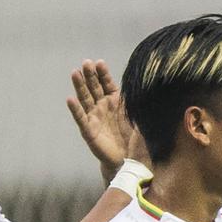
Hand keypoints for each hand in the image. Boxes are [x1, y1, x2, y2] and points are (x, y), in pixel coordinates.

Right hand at [66, 59, 147, 182]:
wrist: (128, 160)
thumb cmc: (134, 138)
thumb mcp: (139, 117)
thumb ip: (140, 103)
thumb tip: (151, 86)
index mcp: (115, 102)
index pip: (107, 84)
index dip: (102, 74)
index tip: (99, 62)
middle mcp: (102, 107)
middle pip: (94, 87)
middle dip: (90, 75)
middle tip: (86, 62)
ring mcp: (94, 117)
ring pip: (85, 99)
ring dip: (79, 86)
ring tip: (74, 73)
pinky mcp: (89, 130)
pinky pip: (81, 118)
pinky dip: (75, 109)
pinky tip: (70, 99)